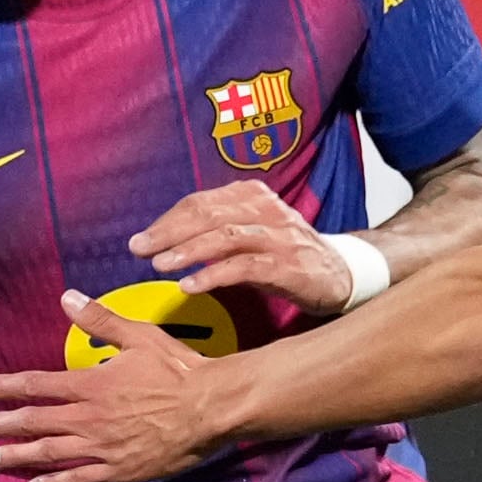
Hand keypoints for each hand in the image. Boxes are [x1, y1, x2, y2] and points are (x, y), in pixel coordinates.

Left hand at [0, 291, 218, 481]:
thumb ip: (100, 320)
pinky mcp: (119, 470)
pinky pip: (78, 480)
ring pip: (49, 454)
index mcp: (91, 384)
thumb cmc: (178, 370)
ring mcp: (102, 448)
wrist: (210, 409)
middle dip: (4, 424)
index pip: (37, 385)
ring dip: (18, 456)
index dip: (6, 387)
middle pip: (35, 422)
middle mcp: (89, 418)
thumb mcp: (139, 336)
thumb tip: (67, 298)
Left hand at [129, 178, 352, 314]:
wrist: (341, 273)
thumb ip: (216, 230)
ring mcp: (279, 237)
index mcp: (252, 195)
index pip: (200, 202)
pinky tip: (191, 286)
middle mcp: (265, 209)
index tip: (142, 238)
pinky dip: (214, 275)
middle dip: (169, 232)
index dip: (167, 220)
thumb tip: (167, 239)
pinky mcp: (288, 265)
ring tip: (161, 265)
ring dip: (188, 251)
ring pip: (225, 237)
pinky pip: (244, 268)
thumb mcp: (251, 232)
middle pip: (208, 214)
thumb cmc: (287, 254)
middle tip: (140, 249)